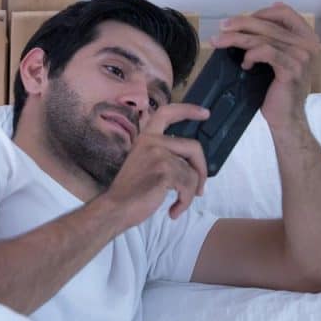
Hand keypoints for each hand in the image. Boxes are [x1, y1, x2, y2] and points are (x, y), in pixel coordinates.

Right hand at [103, 103, 210, 226]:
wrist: (116, 208)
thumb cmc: (130, 191)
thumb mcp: (144, 164)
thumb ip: (162, 155)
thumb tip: (192, 165)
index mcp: (145, 138)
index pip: (166, 114)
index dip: (188, 110)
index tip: (205, 113)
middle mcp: (152, 142)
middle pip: (193, 147)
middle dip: (202, 170)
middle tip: (200, 188)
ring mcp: (158, 155)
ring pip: (193, 171)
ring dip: (190, 192)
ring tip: (178, 204)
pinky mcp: (165, 171)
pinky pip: (189, 185)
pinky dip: (185, 201)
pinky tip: (173, 210)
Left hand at [211, 3, 319, 130]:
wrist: (286, 116)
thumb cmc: (277, 87)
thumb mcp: (275, 58)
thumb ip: (268, 40)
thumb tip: (244, 22)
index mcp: (306, 37)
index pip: (284, 12)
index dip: (261, 12)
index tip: (241, 20)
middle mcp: (307, 44)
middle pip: (268, 23)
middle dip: (240, 23)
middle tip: (221, 27)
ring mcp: (301, 57)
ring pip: (262, 38)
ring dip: (236, 38)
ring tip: (219, 42)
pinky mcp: (291, 70)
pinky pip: (266, 52)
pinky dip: (251, 54)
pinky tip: (244, 63)